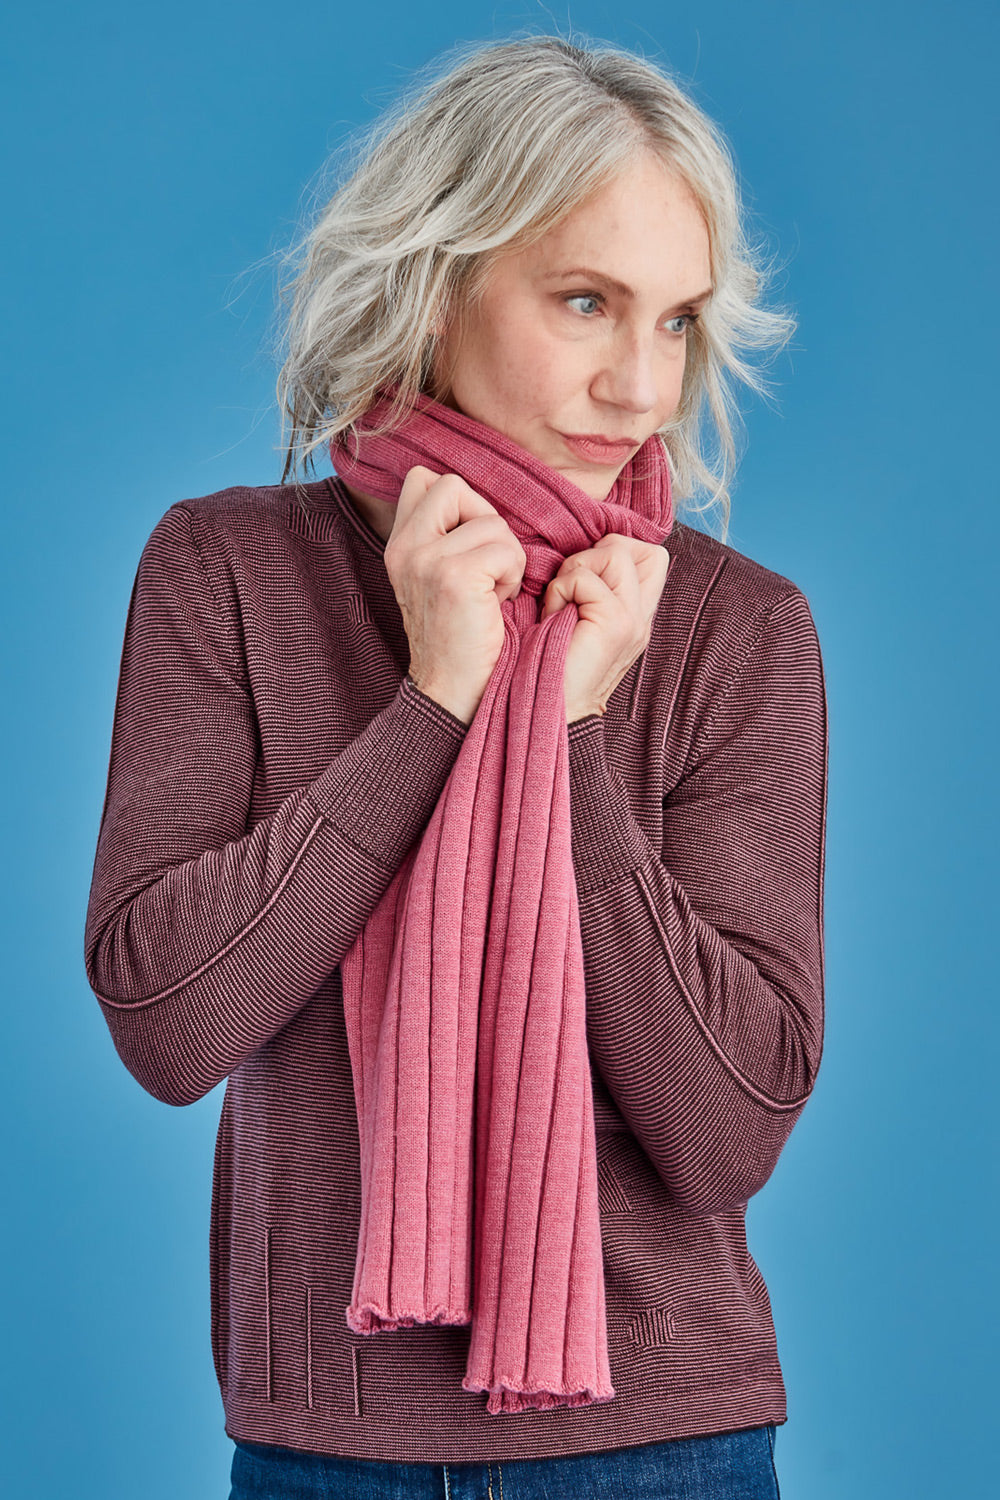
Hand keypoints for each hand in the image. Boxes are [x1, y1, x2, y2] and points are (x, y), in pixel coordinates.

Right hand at [383, 466, 526, 724]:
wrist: (454, 694)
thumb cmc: (461, 640)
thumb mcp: (439, 582)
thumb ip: (444, 540)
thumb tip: (476, 504)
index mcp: (399, 547)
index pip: (423, 480)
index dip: (458, 504)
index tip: (470, 545)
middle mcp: (404, 549)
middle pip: (452, 486)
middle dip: (484, 519)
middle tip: (487, 565)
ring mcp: (426, 561)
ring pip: (490, 520)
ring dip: (506, 554)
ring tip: (494, 591)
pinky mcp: (454, 578)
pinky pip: (504, 548)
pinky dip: (513, 573)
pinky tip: (500, 602)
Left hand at [540, 536, 669, 721]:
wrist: (550, 712)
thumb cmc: (550, 665)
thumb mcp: (577, 619)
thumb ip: (590, 589)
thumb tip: (581, 553)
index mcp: (637, 615)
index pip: (651, 555)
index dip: (615, 550)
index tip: (582, 576)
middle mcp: (642, 616)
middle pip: (638, 548)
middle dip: (596, 553)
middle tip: (570, 587)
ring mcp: (634, 620)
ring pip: (614, 553)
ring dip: (575, 570)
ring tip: (560, 603)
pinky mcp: (616, 624)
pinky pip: (584, 579)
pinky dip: (560, 590)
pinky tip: (552, 616)